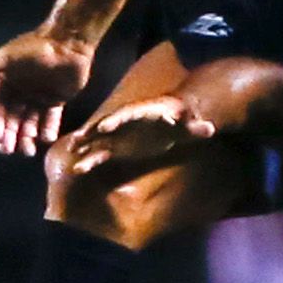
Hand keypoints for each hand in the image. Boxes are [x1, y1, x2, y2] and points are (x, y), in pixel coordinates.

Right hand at [0, 30, 93, 156]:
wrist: (69, 42)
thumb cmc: (35, 49)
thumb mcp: (5, 59)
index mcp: (5, 81)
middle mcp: (20, 90)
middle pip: (12, 117)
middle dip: (9, 134)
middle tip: (9, 150)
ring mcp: (38, 95)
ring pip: (30, 121)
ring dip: (27, 136)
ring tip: (27, 151)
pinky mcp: (57, 99)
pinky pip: (50, 118)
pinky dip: (47, 129)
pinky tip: (45, 139)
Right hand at [68, 95, 215, 175]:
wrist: (174, 122)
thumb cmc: (182, 121)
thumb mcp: (191, 124)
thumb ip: (198, 127)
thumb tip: (210, 128)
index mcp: (144, 113)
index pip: (129, 114)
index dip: (116, 119)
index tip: (105, 126)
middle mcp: (128, 124)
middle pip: (108, 125)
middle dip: (93, 132)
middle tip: (78, 139)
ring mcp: (120, 136)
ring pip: (100, 140)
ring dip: (86, 146)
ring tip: (72, 153)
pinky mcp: (117, 149)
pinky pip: (101, 155)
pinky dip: (90, 161)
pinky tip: (78, 170)